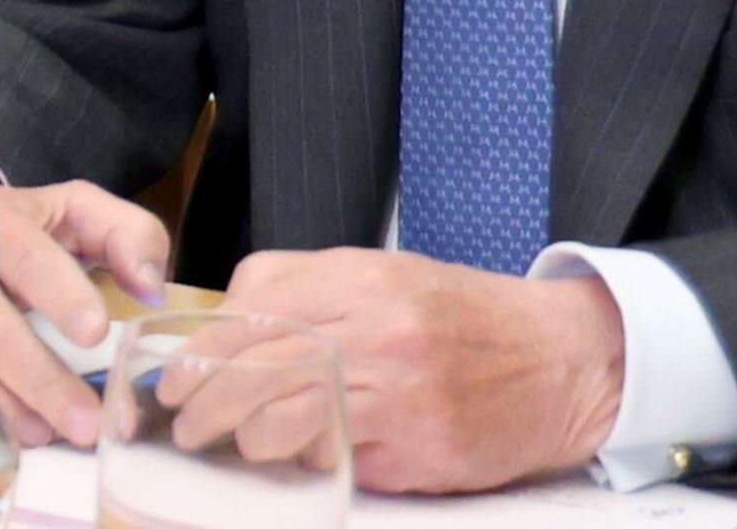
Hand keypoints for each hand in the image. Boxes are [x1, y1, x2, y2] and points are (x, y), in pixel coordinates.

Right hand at [0, 177, 176, 449]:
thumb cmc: (7, 221)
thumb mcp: (71, 206)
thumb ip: (128, 233)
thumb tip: (151, 290)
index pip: (26, 255)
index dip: (58, 292)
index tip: (94, 332)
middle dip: (39, 376)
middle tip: (86, 423)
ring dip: (3, 405)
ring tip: (47, 435)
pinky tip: (0, 435)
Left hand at [222, 248, 622, 491]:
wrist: (562, 360)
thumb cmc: (462, 315)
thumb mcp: (379, 272)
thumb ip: (301, 286)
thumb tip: (226, 321)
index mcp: (357, 282)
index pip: (250, 318)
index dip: (201, 354)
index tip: (174, 379)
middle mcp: (376, 336)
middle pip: (259, 373)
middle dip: (207, 404)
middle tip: (183, 423)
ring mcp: (401, 398)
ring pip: (289, 423)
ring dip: (245, 440)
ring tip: (229, 445)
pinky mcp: (424, 453)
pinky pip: (344, 461)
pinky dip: (310, 464)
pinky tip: (292, 463)